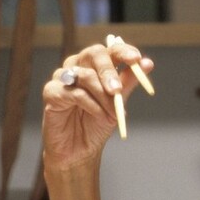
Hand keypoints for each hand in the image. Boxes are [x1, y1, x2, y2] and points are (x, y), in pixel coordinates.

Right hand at [42, 37, 154, 170]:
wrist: (79, 150)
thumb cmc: (96, 124)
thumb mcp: (118, 103)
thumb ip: (128, 82)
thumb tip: (148, 64)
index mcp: (95, 65)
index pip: (110, 49)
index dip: (123, 51)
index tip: (136, 59)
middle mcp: (78, 66)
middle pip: (94, 54)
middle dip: (109, 71)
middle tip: (118, 90)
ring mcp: (62, 78)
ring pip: (84, 75)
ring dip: (102, 95)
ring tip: (111, 113)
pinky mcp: (51, 92)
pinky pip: (73, 93)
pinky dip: (90, 104)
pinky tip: (97, 114)